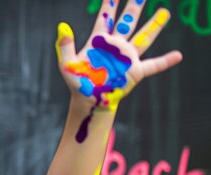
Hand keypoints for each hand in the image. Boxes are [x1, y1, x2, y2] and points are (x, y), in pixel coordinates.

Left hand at [55, 0, 181, 141]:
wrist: (88, 99)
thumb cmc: (77, 82)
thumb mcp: (66, 63)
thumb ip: (65, 45)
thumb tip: (62, 26)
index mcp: (100, 42)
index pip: (106, 18)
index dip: (110, 4)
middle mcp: (116, 46)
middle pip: (127, 22)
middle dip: (134, 7)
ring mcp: (127, 58)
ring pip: (143, 38)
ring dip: (154, 25)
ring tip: (165, 12)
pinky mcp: (135, 72)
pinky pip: (153, 65)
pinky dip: (165, 61)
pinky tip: (178, 55)